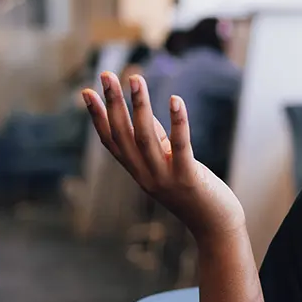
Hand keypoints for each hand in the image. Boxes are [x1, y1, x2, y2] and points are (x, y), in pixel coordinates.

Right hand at [82, 72, 245, 242]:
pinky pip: (180, 146)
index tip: (86, 92)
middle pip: (123, 135)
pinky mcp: (187, 179)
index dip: (97, 117)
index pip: (111, 141)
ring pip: (145, 138)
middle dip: (113, 103)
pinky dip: (177, 122)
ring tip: (135, 78)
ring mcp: (164, 179)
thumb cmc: (194, 192)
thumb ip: (156, 141)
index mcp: (138, 172)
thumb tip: (144, 112)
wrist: (215, 227)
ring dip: (139, 106)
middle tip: (106, 74)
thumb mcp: (169, 165)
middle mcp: (145, 176)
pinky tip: (175, 100)